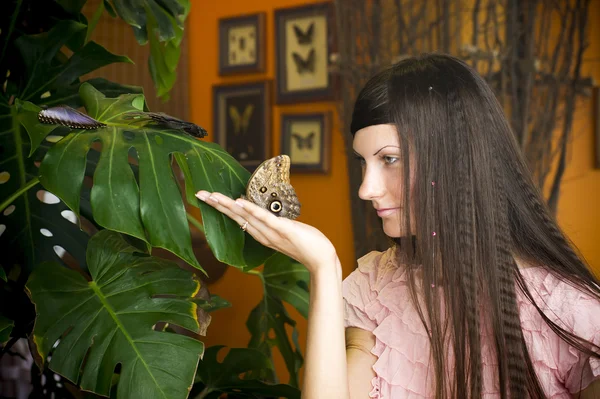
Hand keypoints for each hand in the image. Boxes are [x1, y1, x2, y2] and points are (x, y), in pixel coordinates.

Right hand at [195, 190, 337, 273]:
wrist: (322, 259)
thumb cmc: (306, 243)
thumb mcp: (285, 230)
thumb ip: (273, 224)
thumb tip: (264, 214)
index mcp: (261, 233)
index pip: (237, 218)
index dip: (221, 207)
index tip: (206, 196)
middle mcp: (263, 234)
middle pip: (236, 217)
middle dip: (217, 205)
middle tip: (200, 194)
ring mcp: (273, 233)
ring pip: (247, 217)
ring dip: (229, 206)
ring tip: (214, 196)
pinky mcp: (285, 230)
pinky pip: (266, 219)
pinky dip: (253, 211)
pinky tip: (241, 203)